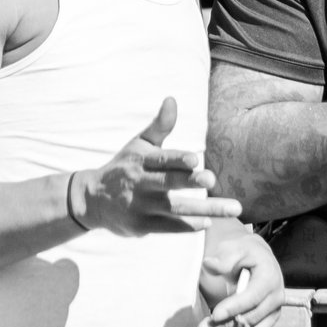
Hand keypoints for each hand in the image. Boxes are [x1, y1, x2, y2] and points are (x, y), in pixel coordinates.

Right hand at [73, 98, 241, 236]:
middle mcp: (139, 183)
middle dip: (190, 181)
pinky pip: (168, 227)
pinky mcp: (141, 226)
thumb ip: (160, 125)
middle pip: (168, 183)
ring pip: (175, 208)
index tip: (194, 159)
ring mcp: (140, 206)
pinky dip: (188, 225)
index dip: (177, 159)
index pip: (160, 159)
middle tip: (211, 179)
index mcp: (140, 160)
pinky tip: (209, 222)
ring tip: (234, 209)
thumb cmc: (125, 166)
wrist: (93, 199)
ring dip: (206, 209)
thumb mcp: (139, 144)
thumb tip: (172, 99)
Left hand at [198, 223, 284, 326]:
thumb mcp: (234, 248)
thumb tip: (210, 265)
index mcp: (270, 278)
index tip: (213, 314)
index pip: (253, 298)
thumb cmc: (242, 255)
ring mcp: (271, 316)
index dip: (233, 308)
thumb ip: (223, 257)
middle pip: (251, 321)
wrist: (255, 261)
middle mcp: (275, 300)